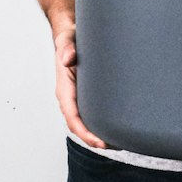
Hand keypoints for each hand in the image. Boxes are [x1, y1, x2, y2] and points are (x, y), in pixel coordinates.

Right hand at [53, 24, 107, 148]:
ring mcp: (77, 98)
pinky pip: (90, 114)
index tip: (99, 141)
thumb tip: (68, 58)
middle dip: (93, 139)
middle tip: (114, 145)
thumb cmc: (70, 39)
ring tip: (118, 141)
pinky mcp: (85, 95)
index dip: (85, 132)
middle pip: (79, 125)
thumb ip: (67, 47)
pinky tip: (115, 127)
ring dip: (97, 134)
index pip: (72, 116)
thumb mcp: (67, 40)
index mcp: (64, 88)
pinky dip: (100, 124)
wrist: (71, 35)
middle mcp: (69, 97)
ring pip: (84, 122)